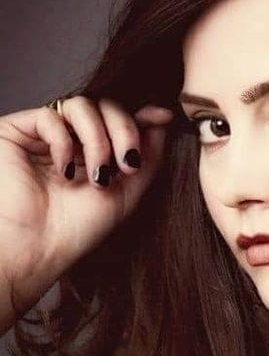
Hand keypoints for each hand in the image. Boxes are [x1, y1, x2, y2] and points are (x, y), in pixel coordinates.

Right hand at [0, 96, 173, 321]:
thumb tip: (161, 116)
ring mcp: (45, 135)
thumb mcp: (128, 192)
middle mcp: (72, 140)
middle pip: (106, 106)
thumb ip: (147, 154)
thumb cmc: (78, 229)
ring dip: (99, 141)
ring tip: (98, 176)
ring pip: (82, 106)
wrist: (37, 249)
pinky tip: (65, 173)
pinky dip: (64, 143)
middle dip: (125, 131)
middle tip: (127, 165)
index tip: (164, 117)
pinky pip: (50, 116)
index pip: (121, 119)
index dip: (142, 116)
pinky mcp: (17, 132)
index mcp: (97, 152)